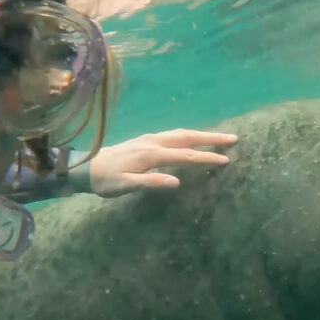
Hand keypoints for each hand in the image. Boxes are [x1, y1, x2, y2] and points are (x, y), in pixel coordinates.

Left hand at [88, 129, 237, 197]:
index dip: (206, 158)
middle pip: (187, 138)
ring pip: (181, 133)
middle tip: (233, 138)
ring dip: (201, 134)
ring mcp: (149, 139)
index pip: (185, 156)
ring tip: (219, 137)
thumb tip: (176, 182)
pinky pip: (173, 134)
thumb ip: (150, 182)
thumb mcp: (125, 186)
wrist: (86, 166)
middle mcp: (153, 142)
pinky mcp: (145, 140)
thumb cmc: (106, 181)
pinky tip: (192, 138)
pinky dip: (188, 135)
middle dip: (211, 138)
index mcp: (151, 154)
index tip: (226, 160)